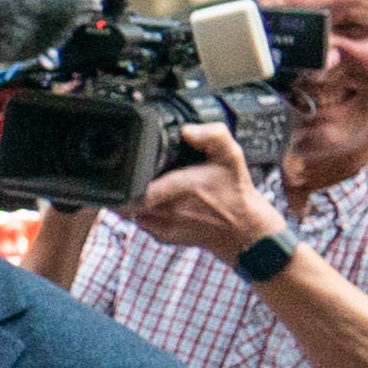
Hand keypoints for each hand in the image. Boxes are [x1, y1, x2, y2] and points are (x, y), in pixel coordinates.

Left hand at [120, 120, 283, 258]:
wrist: (244, 229)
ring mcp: (163, 225)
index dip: (124, 179)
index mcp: (180, 187)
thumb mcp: (231, 156)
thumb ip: (213, 136)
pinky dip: (141, 211)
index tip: (124, 168)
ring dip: (131, 198)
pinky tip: (153, 200)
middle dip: (125, 186)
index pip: (134, 188)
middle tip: (132, 174)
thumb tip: (187, 130)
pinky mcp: (163, 237)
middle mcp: (167, 209)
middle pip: (126, 198)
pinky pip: (141, 221)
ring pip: (130, 211)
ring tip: (143, 185)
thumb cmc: (235, 192)